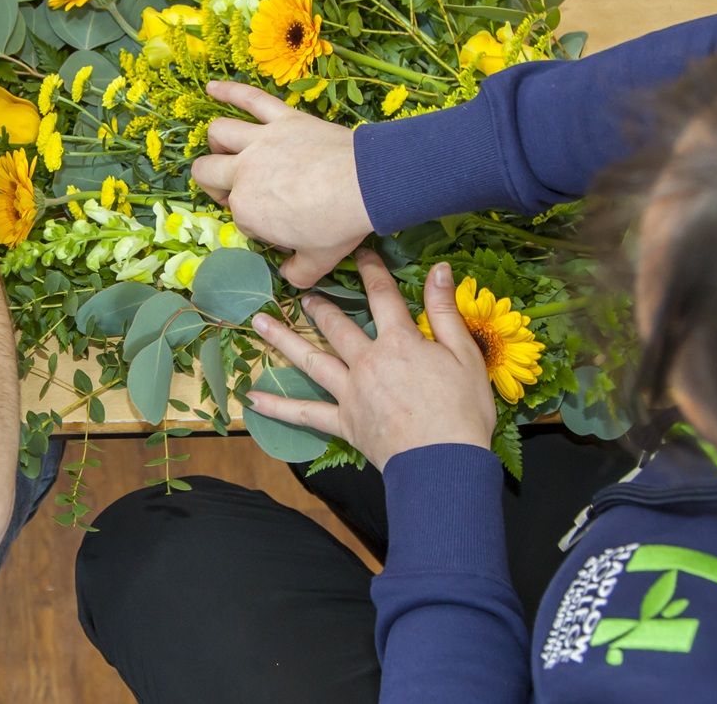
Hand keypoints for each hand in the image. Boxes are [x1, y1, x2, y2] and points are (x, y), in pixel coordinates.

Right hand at [191, 81, 372, 286]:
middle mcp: (244, 172)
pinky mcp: (283, 119)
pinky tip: (211, 86)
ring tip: (226, 149)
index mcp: (247, 210)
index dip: (254, 221)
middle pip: (207, 171)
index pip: (238, 214)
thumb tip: (289, 275)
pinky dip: (228, 90)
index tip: (276, 225)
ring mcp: (261, 141)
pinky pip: (251, 99)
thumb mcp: (318, 262)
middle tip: (233, 191)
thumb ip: (297, 272)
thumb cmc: (339, 225)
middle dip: (214, 183)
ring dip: (218, 142)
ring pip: (220, 133)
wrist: (366, 185)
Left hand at [246, 250, 494, 466]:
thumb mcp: (464, 354)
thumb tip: (440, 269)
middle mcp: (367, 362)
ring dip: (283, 339)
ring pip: (310, 360)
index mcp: (399, 343)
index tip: (361, 253)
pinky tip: (252, 399)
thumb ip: (446, 310)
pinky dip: (277, 407)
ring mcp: (350, 392)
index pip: (382, 296)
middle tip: (301, 293)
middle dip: (319, 306)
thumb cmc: (462, 410)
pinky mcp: (343, 422)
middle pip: (336, 326)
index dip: (372, 270)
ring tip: (261, 322)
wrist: (444, 462)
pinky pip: (304, 413)